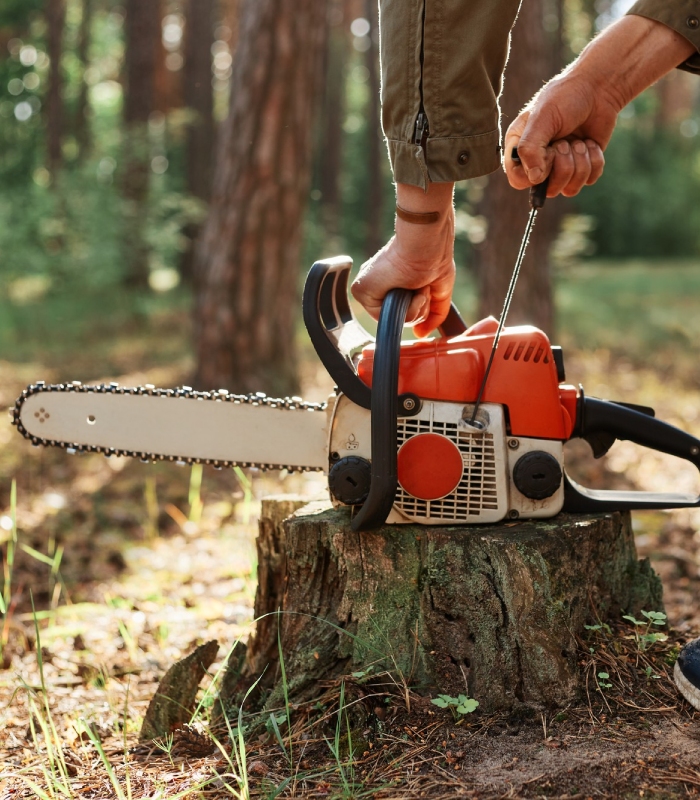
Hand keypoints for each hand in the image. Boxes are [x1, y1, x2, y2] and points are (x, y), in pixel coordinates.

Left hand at [351, 182, 454, 337]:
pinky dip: (406, 307)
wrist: (428, 246)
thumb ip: (433, 315)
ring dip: (415, 307)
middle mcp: (378, 286)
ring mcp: (368, 289)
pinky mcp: (360, 290)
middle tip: (422, 286)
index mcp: (391, 282)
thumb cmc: (435, 259)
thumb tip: (420, 334)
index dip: (419, 306)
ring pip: (393, 319)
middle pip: (399, 318)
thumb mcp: (439, 292)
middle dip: (419, 307)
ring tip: (416, 285)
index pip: (402, 311)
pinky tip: (408, 288)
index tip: (425, 287)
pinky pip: (385, 318)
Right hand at [504, 75, 609, 196]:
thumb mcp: (542, 119)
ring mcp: (561, 167)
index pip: (518, 180)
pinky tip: (591, 143)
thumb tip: (534, 179)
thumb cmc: (564, 98)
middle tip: (565, 142)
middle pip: (547, 189)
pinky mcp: (582, 167)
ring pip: (569, 189)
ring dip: (580, 163)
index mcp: (520, 150)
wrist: (598, 88)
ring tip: (580, 142)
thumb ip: (530, 148)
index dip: (535, 174)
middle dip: (562, 165)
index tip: (548, 153)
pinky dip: (594, 161)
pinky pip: (588, 181)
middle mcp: (538, 162)